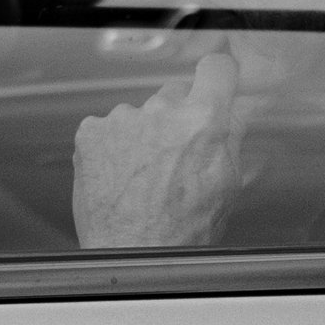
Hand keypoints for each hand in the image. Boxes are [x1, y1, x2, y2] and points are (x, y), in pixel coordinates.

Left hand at [73, 53, 243, 248]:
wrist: (131, 255)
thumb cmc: (180, 231)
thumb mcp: (226, 186)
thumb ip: (230, 139)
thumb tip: (233, 113)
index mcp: (203, 121)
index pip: (216, 69)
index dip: (218, 74)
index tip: (216, 76)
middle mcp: (162, 111)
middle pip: (175, 93)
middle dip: (178, 116)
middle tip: (175, 155)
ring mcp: (122, 119)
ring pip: (139, 113)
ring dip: (143, 133)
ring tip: (143, 176)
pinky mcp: (92, 131)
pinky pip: (108, 127)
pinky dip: (113, 146)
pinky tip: (120, 175)